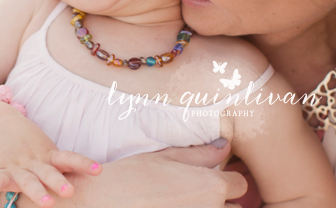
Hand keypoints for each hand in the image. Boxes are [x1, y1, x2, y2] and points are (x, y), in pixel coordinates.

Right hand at [0, 112, 100, 207]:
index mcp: (49, 156)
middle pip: (49, 173)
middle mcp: (35, 162)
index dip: (83, 164)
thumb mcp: (48, 152)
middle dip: (59, 183)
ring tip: (47, 203)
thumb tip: (94, 176)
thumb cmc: (30, 144)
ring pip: (28, 180)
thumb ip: (63, 165)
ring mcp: (18, 166)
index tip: (97, 170)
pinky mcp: (1, 169)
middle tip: (69, 192)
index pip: (69, 159)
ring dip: (37, 191)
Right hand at [24, 140, 246, 207]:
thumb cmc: (132, 176)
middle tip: (192, 193)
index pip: (240, 185)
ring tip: (182, 200)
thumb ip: (199, 153)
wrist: (104, 201)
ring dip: (209, 207)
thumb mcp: (165, 157)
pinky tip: (173, 206)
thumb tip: (224, 144)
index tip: (208, 180)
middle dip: (220, 200)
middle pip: (234, 207)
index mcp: (210, 185)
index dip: (226, 180)